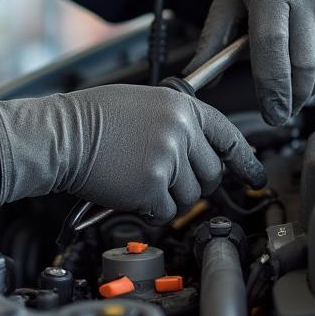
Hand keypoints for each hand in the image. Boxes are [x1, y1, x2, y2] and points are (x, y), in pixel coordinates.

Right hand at [0, 84, 263, 222]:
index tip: (255, 174)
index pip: (227, 134)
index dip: (244, 158)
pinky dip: (149, 209)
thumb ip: (173, 123)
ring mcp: (168, 159)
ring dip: (168, 197)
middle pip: (211, 174)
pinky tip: (129, 192)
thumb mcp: (142, 104)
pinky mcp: (152, 186)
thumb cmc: (89, 118)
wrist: (60, 134)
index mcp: (181, 107)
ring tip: (138, 180)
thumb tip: (194, 151)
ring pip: (190, 196)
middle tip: (166, 181)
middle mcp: (181, 131)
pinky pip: (165, 211)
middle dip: (192, 183)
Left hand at [188, 0, 314, 125]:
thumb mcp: (224, 0)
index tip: (271, 113)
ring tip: (296, 91)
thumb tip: (194, 77)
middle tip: (283, 112)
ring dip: (312, 83)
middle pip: (303, 59)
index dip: (272, 87)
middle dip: (293, 95)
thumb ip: (211, 40)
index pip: (272, 46)